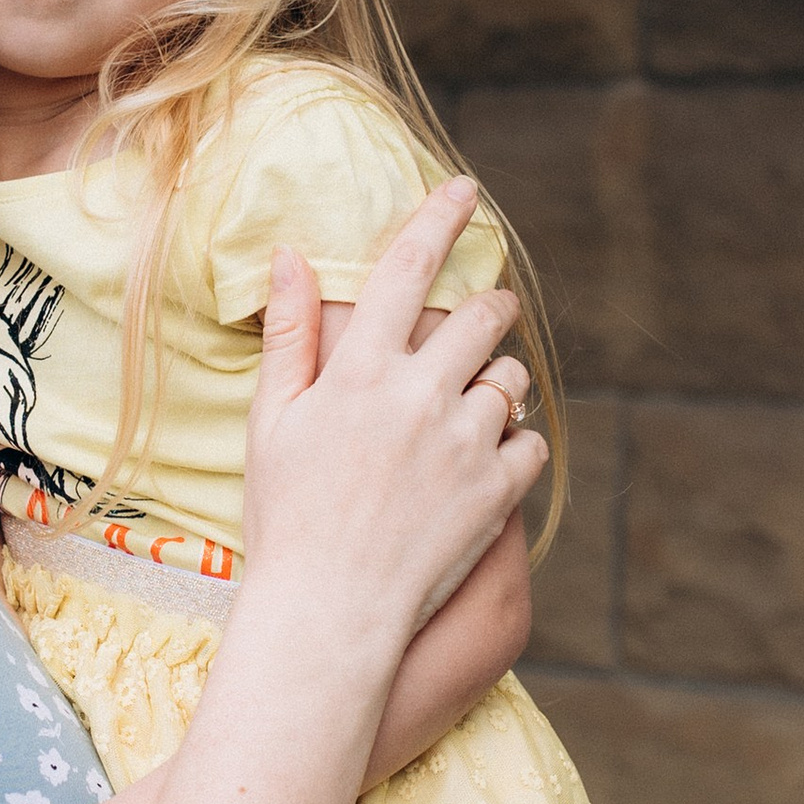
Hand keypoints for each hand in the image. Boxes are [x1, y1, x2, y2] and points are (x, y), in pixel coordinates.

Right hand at [243, 184, 541, 647]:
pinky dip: (515, 447)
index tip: (466, 191)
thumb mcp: (272, 419)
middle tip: (486, 317)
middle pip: (481, 317)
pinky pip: (531, 444)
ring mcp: (464, 443)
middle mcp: (419, 395)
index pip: (407, 268)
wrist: (328, 612)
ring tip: (473, 409)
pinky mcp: (497, 491)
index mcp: (360, 370)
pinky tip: (485, 465)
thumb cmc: (286, 516)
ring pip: (511, 381)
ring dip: (499, 384)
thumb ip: (290, 334)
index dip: (440, 220)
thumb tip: (292, 255)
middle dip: (490, 308)